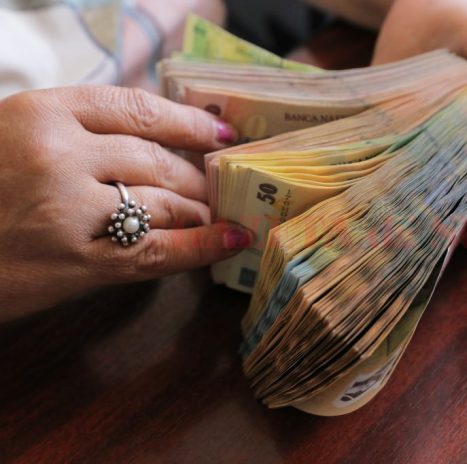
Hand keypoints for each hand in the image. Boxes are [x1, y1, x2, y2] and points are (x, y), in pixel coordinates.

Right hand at [0, 86, 249, 321]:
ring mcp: (74, 208)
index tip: (221, 131)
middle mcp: (62, 153)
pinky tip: (232, 239)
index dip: (190, 122)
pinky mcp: (82, 260)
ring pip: (167, 202)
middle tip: (220, 182)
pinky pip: (161, 250)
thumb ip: (79, 131)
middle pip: (160, 159)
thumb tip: (158, 138)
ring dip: (200, 210)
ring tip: (218, 212)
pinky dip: (203, 246)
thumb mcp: (15, 136)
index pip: (140, 109)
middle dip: (198, 175)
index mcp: (43, 112)